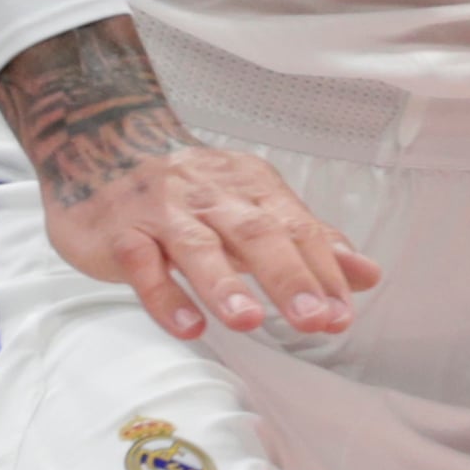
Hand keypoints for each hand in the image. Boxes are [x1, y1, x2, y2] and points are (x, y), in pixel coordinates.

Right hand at [48, 140, 379, 339]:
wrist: (103, 143)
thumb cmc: (190, 189)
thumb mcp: (254, 207)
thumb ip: (308, 243)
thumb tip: (367, 275)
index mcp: (252, 188)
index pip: (297, 229)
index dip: (323, 270)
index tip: (343, 312)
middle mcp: (212, 197)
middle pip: (256, 234)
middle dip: (287, 277)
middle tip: (314, 319)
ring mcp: (163, 213)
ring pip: (198, 247)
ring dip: (224, 284)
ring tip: (250, 321)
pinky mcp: (120, 233)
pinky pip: (141, 264)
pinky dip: (164, 296)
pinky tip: (188, 326)